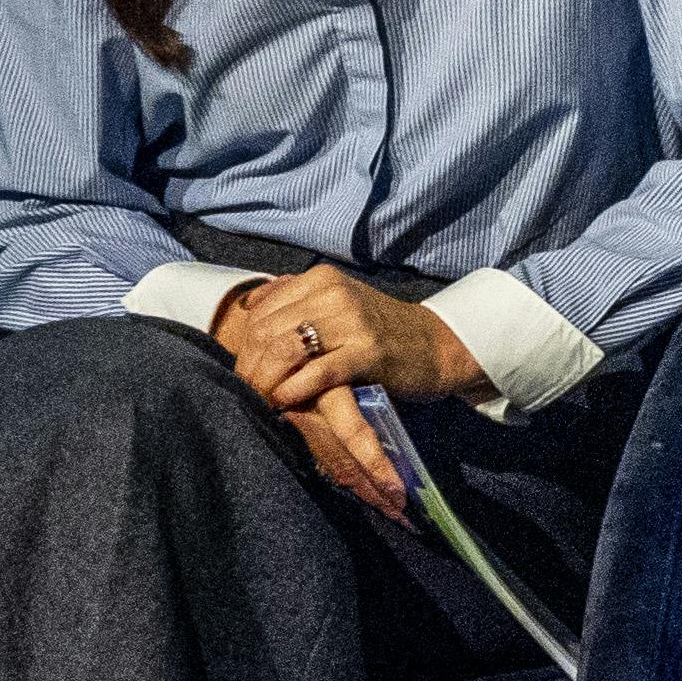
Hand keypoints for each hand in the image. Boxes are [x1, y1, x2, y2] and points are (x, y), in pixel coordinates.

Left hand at [211, 268, 480, 515]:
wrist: (436, 346)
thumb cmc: (380, 330)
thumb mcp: (336, 303)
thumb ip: (295, 299)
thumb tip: (248, 305)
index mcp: (321, 279)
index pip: (260, 312)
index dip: (245, 346)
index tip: (248, 371)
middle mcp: (334, 293)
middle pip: (266, 332)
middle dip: (251, 367)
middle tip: (250, 391)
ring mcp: (352, 321)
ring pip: (284, 350)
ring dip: (266, 380)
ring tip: (264, 398)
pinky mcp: (367, 352)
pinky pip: (316, 372)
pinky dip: (293, 390)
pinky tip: (286, 401)